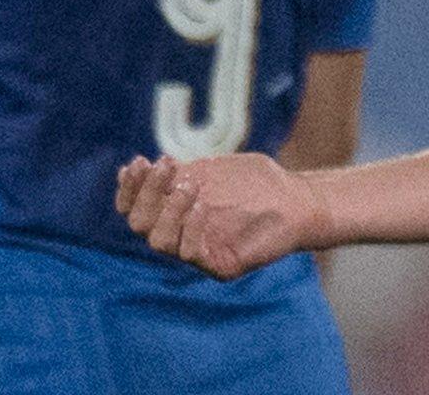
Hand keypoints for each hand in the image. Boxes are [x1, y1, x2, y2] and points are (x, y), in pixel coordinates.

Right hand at [116, 153, 327, 280]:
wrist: (299, 199)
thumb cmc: (258, 182)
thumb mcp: (215, 169)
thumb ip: (181, 171)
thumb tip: (143, 164)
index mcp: (174, 214)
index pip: (134, 208)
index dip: (129, 188)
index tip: (138, 162)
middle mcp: (181, 236)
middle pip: (139, 224)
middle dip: (147, 192)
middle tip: (169, 168)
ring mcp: (200, 252)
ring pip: (158, 242)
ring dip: (168, 208)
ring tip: (191, 186)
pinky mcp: (222, 266)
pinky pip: (191, 254)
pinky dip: (190, 228)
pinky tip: (203, 206)